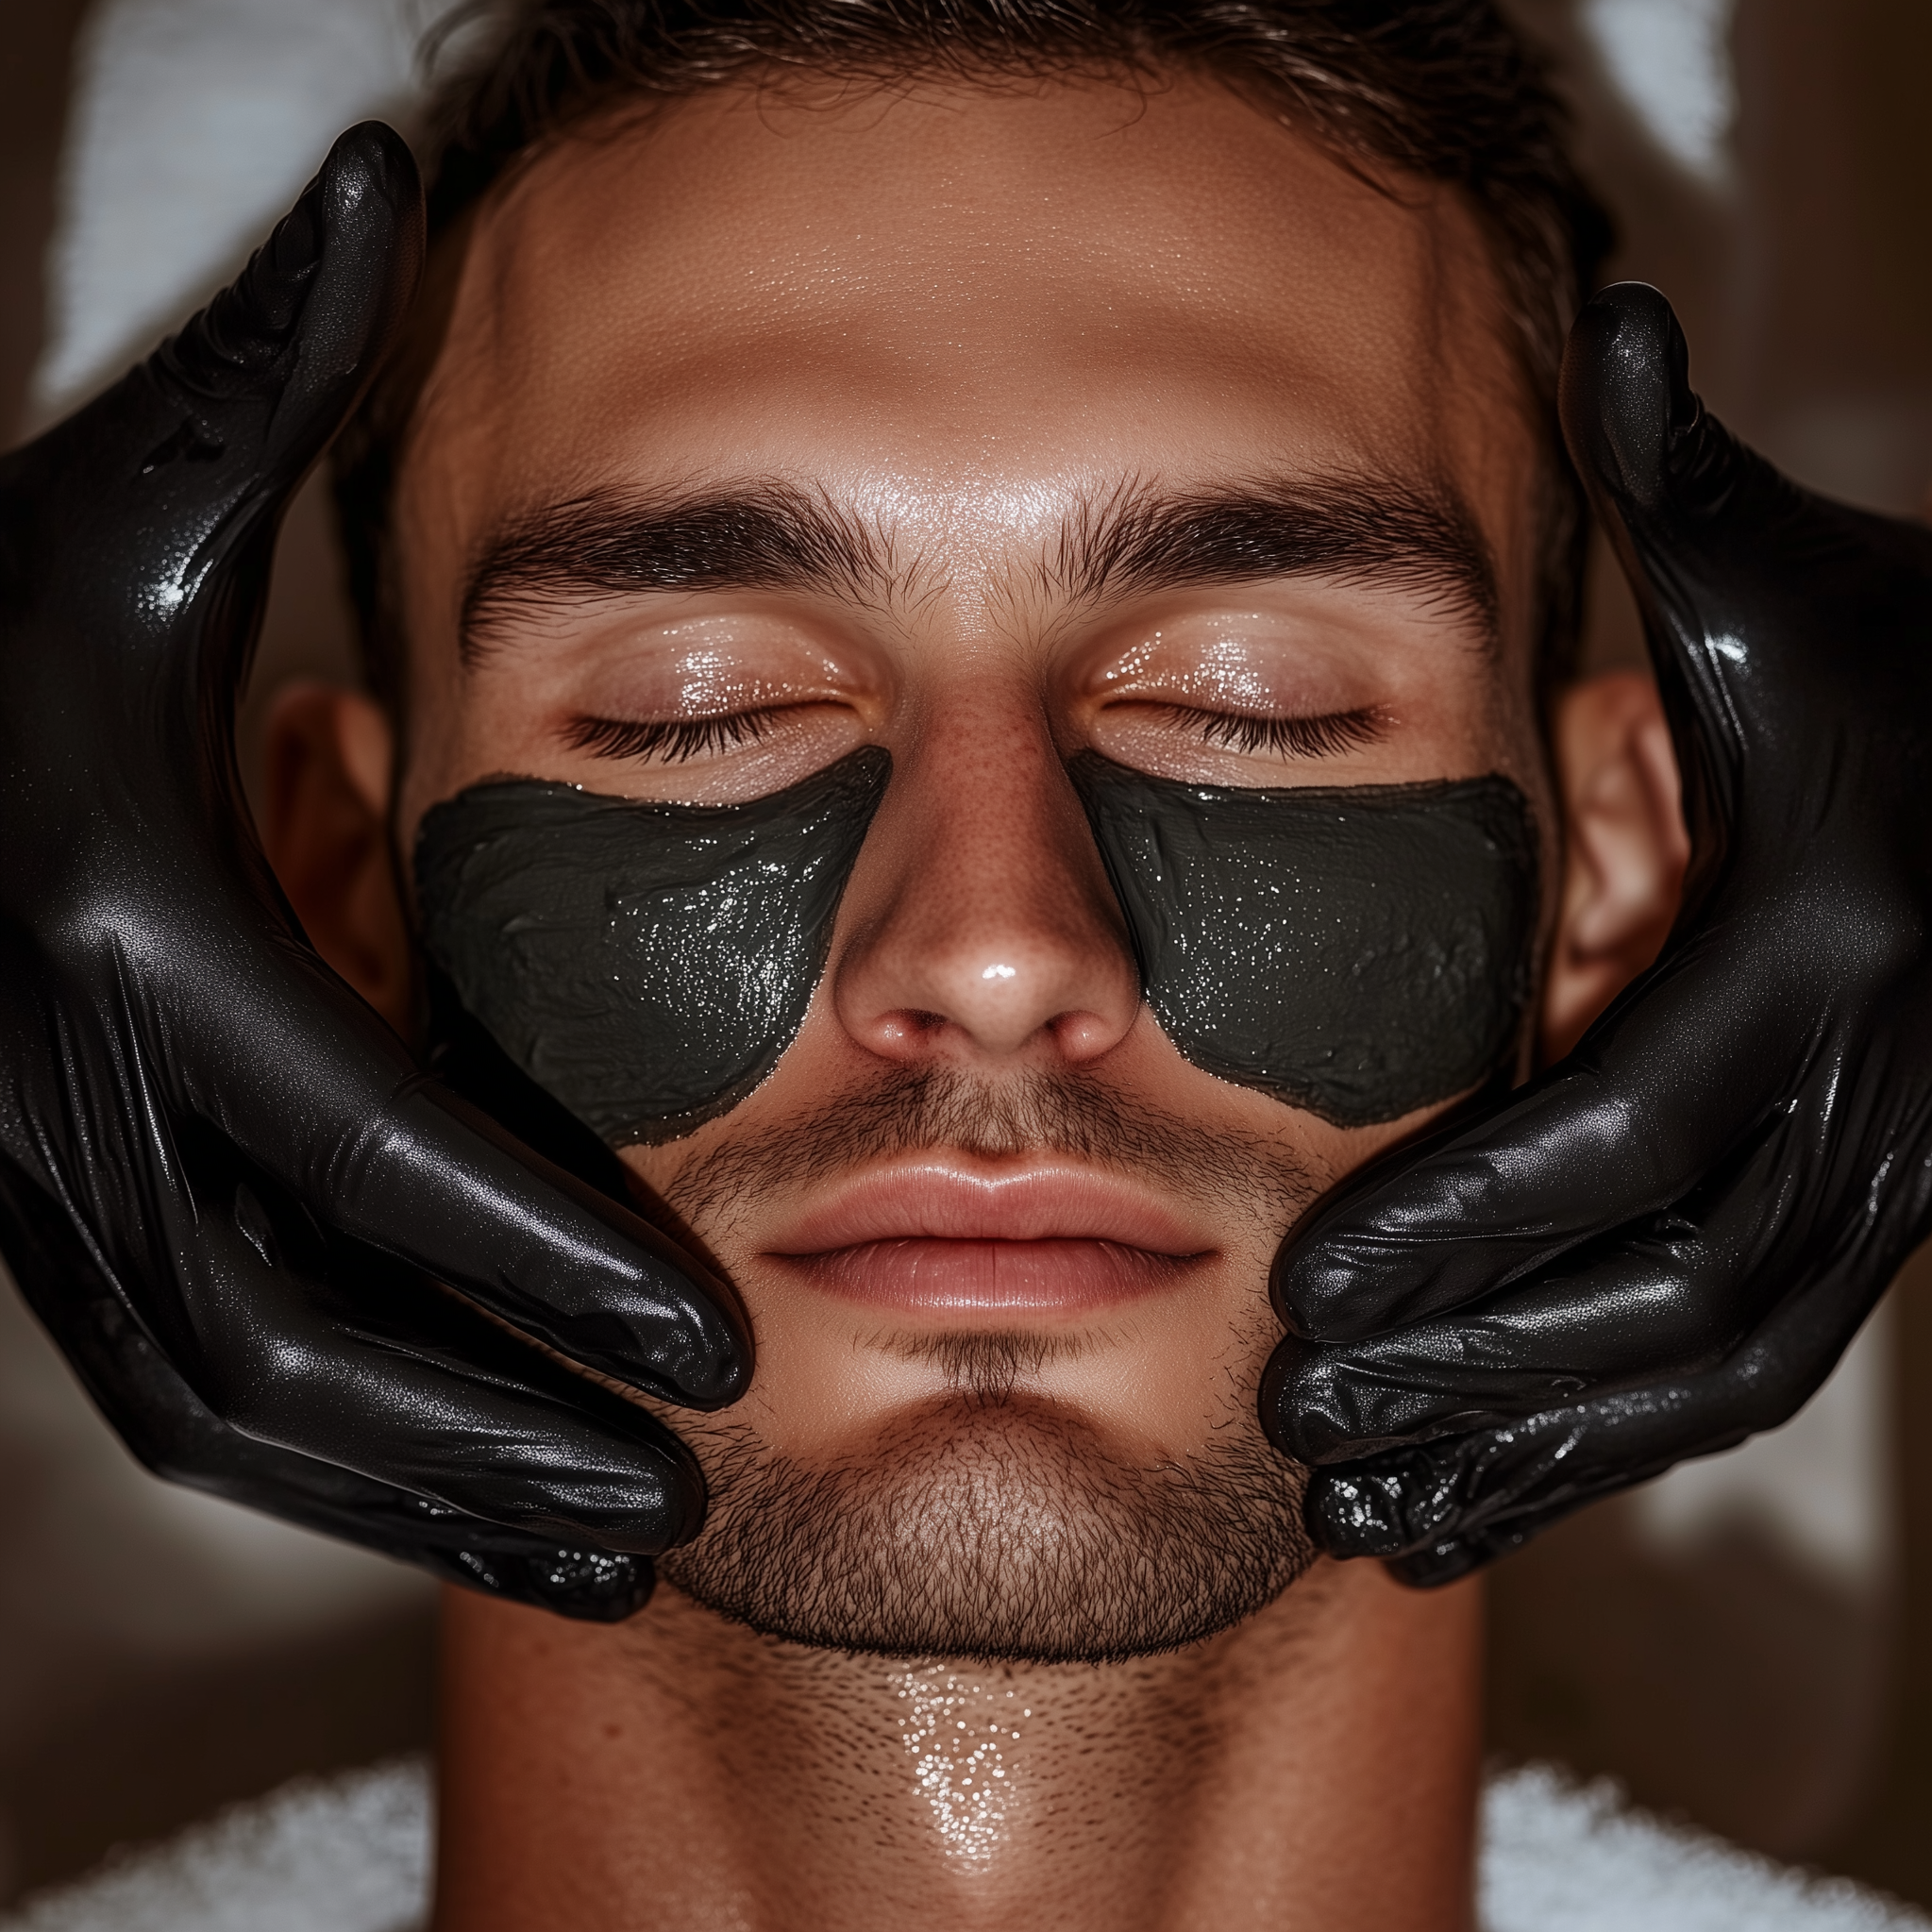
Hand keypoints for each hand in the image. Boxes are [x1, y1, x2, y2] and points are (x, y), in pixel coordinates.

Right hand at [0, 124, 749, 1620]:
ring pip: (233, 1410)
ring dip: (432, 1491)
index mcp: (111, 921)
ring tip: (616, 1546)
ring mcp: (22, 1184)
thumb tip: (380, 167)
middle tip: (687, 1484)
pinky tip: (484, 1512)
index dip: (551, 1243)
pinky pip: (189, 1402)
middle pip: (297, 1330)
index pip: (367, 1132)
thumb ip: (252, 376)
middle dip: (502, 1422)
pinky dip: (346, 1478)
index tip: (710, 1329)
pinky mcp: (30, 1229)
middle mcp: (54, 1085)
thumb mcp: (93, 501)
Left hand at [1262, 282, 1931, 1584]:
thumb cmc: (1919, 668)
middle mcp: (1876, 1094)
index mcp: (1828, 946)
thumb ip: (1697, 487)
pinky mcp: (1881, 1226)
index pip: (1618, 1125)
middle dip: (1470, 1367)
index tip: (1300, 1290)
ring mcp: (1897, 1183)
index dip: (1457, 1217)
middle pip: (1654, 1286)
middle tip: (1297, 1417)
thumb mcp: (1807, 583)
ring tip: (1364, 1515)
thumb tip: (1616, 317)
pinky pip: (1744, 1374)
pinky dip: (1608, 1451)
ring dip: (1530, 1450)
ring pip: (1709, 1369)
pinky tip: (1481, 1503)